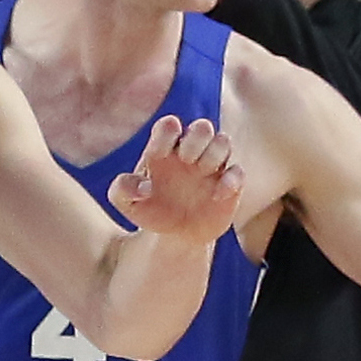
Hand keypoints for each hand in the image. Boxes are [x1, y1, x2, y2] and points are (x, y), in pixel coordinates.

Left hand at [109, 113, 241, 236]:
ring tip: (201, 172)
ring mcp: (212, 166)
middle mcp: (190, 152)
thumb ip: (122, 189)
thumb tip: (143, 186)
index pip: (168, 125)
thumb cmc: (149, 210)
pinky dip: (231, 180)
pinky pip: (238, 172)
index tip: (156, 157)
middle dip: (195, 139)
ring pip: (223, 141)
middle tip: (185, 160)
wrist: (174, 235)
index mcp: (163, 149)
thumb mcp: (125, 203)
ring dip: (213, 153)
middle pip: (203, 126)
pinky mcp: (230, 185)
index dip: (165, 134)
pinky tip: (216, 195)